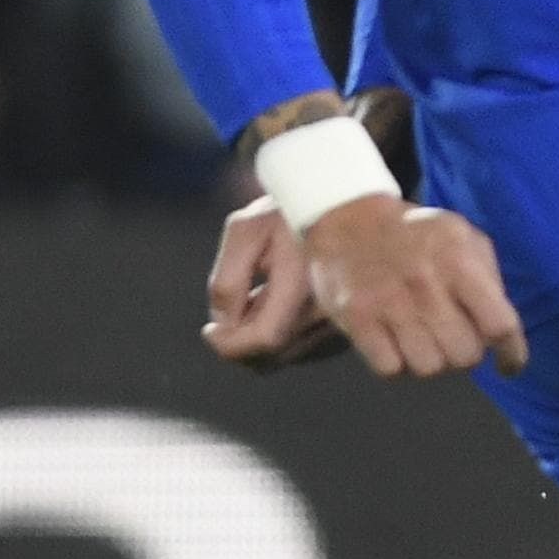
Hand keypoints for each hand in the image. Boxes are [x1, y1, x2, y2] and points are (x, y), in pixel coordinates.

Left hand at [202, 197, 344, 369]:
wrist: (343, 202)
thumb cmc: (287, 211)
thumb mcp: (245, 230)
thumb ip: (227, 280)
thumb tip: (221, 325)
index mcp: (304, 284)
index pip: (264, 339)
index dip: (229, 345)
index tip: (209, 330)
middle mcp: (329, 310)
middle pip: (272, 357)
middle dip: (240, 345)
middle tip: (229, 314)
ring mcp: (343, 323)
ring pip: (286, 357)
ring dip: (261, 340)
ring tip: (259, 300)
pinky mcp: (348, 327)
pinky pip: (305, 350)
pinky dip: (284, 338)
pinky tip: (280, 306)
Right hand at [300, 193, 530, 377]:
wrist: (350, 220)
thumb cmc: (419, 235)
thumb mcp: (464, 238)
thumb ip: (489, 279)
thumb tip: (502, 329)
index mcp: (459, 261)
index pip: (499, 324)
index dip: (511, 352)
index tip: (509, 365)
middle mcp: (425, 284)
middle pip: (465, 355)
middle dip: (466, 352)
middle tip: (456, 337)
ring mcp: (388, 303)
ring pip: (429, 368)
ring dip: (432, 359)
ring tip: (425, 337)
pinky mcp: (356, 319)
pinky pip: (390, 368)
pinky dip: (397, 362)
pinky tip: (398, 341)